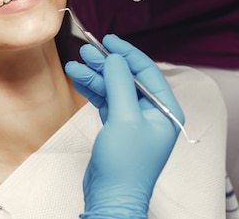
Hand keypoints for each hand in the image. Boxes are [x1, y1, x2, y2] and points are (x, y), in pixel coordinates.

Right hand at [64, 34, 182, 217]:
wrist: (111, 197)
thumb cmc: (126, 166)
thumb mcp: (124, 119)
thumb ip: (120, 85)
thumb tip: (115, 59)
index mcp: (164, 111)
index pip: (146, 72)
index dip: (127, 53)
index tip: (109, 40)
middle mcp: (150, 114)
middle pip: (126, 78)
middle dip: (105, 64)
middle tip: (86, 52)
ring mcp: (133, 121)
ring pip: (112, 89)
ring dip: (93, 77)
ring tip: (74, 67)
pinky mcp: (116, 128)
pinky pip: (104, 101)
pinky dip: (91, 90)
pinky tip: (79, 81)